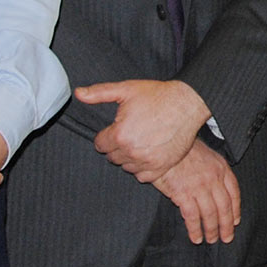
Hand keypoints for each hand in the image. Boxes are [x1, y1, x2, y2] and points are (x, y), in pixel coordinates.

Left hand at [77, 79, 210, 182]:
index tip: (117, 128)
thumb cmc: (158, 95)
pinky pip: (142, 176)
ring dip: (129, 157)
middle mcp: (132, 151)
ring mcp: (148, 161)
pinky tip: (148, 152)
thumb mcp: (126, 90)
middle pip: (112, 157)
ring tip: (141, 140)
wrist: (187, 103)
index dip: (107, 135)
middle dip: (118, 145)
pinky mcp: (161, 167)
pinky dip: (143, 168)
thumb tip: (78, 93)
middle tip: (131, 131)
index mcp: (120, 134)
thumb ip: (99, 93)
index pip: (100, 144)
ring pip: (126, 167)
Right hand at [153, 140, 241, 244]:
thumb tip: (218, 187)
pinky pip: (192, 217)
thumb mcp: (206, 154)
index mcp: (221, 168)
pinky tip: (196, 237)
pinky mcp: (183, 194)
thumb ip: (214, 170)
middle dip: (226, 225)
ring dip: (212, 230)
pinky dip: (195, 229)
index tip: (235, 221)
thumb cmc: (182, 148)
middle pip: (225, 207)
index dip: (236, 210)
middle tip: (226, 238)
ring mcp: (199, 187)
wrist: (164, 143)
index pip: (234, 193)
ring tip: (211, 239)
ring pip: (210, 214)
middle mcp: (213, 178)